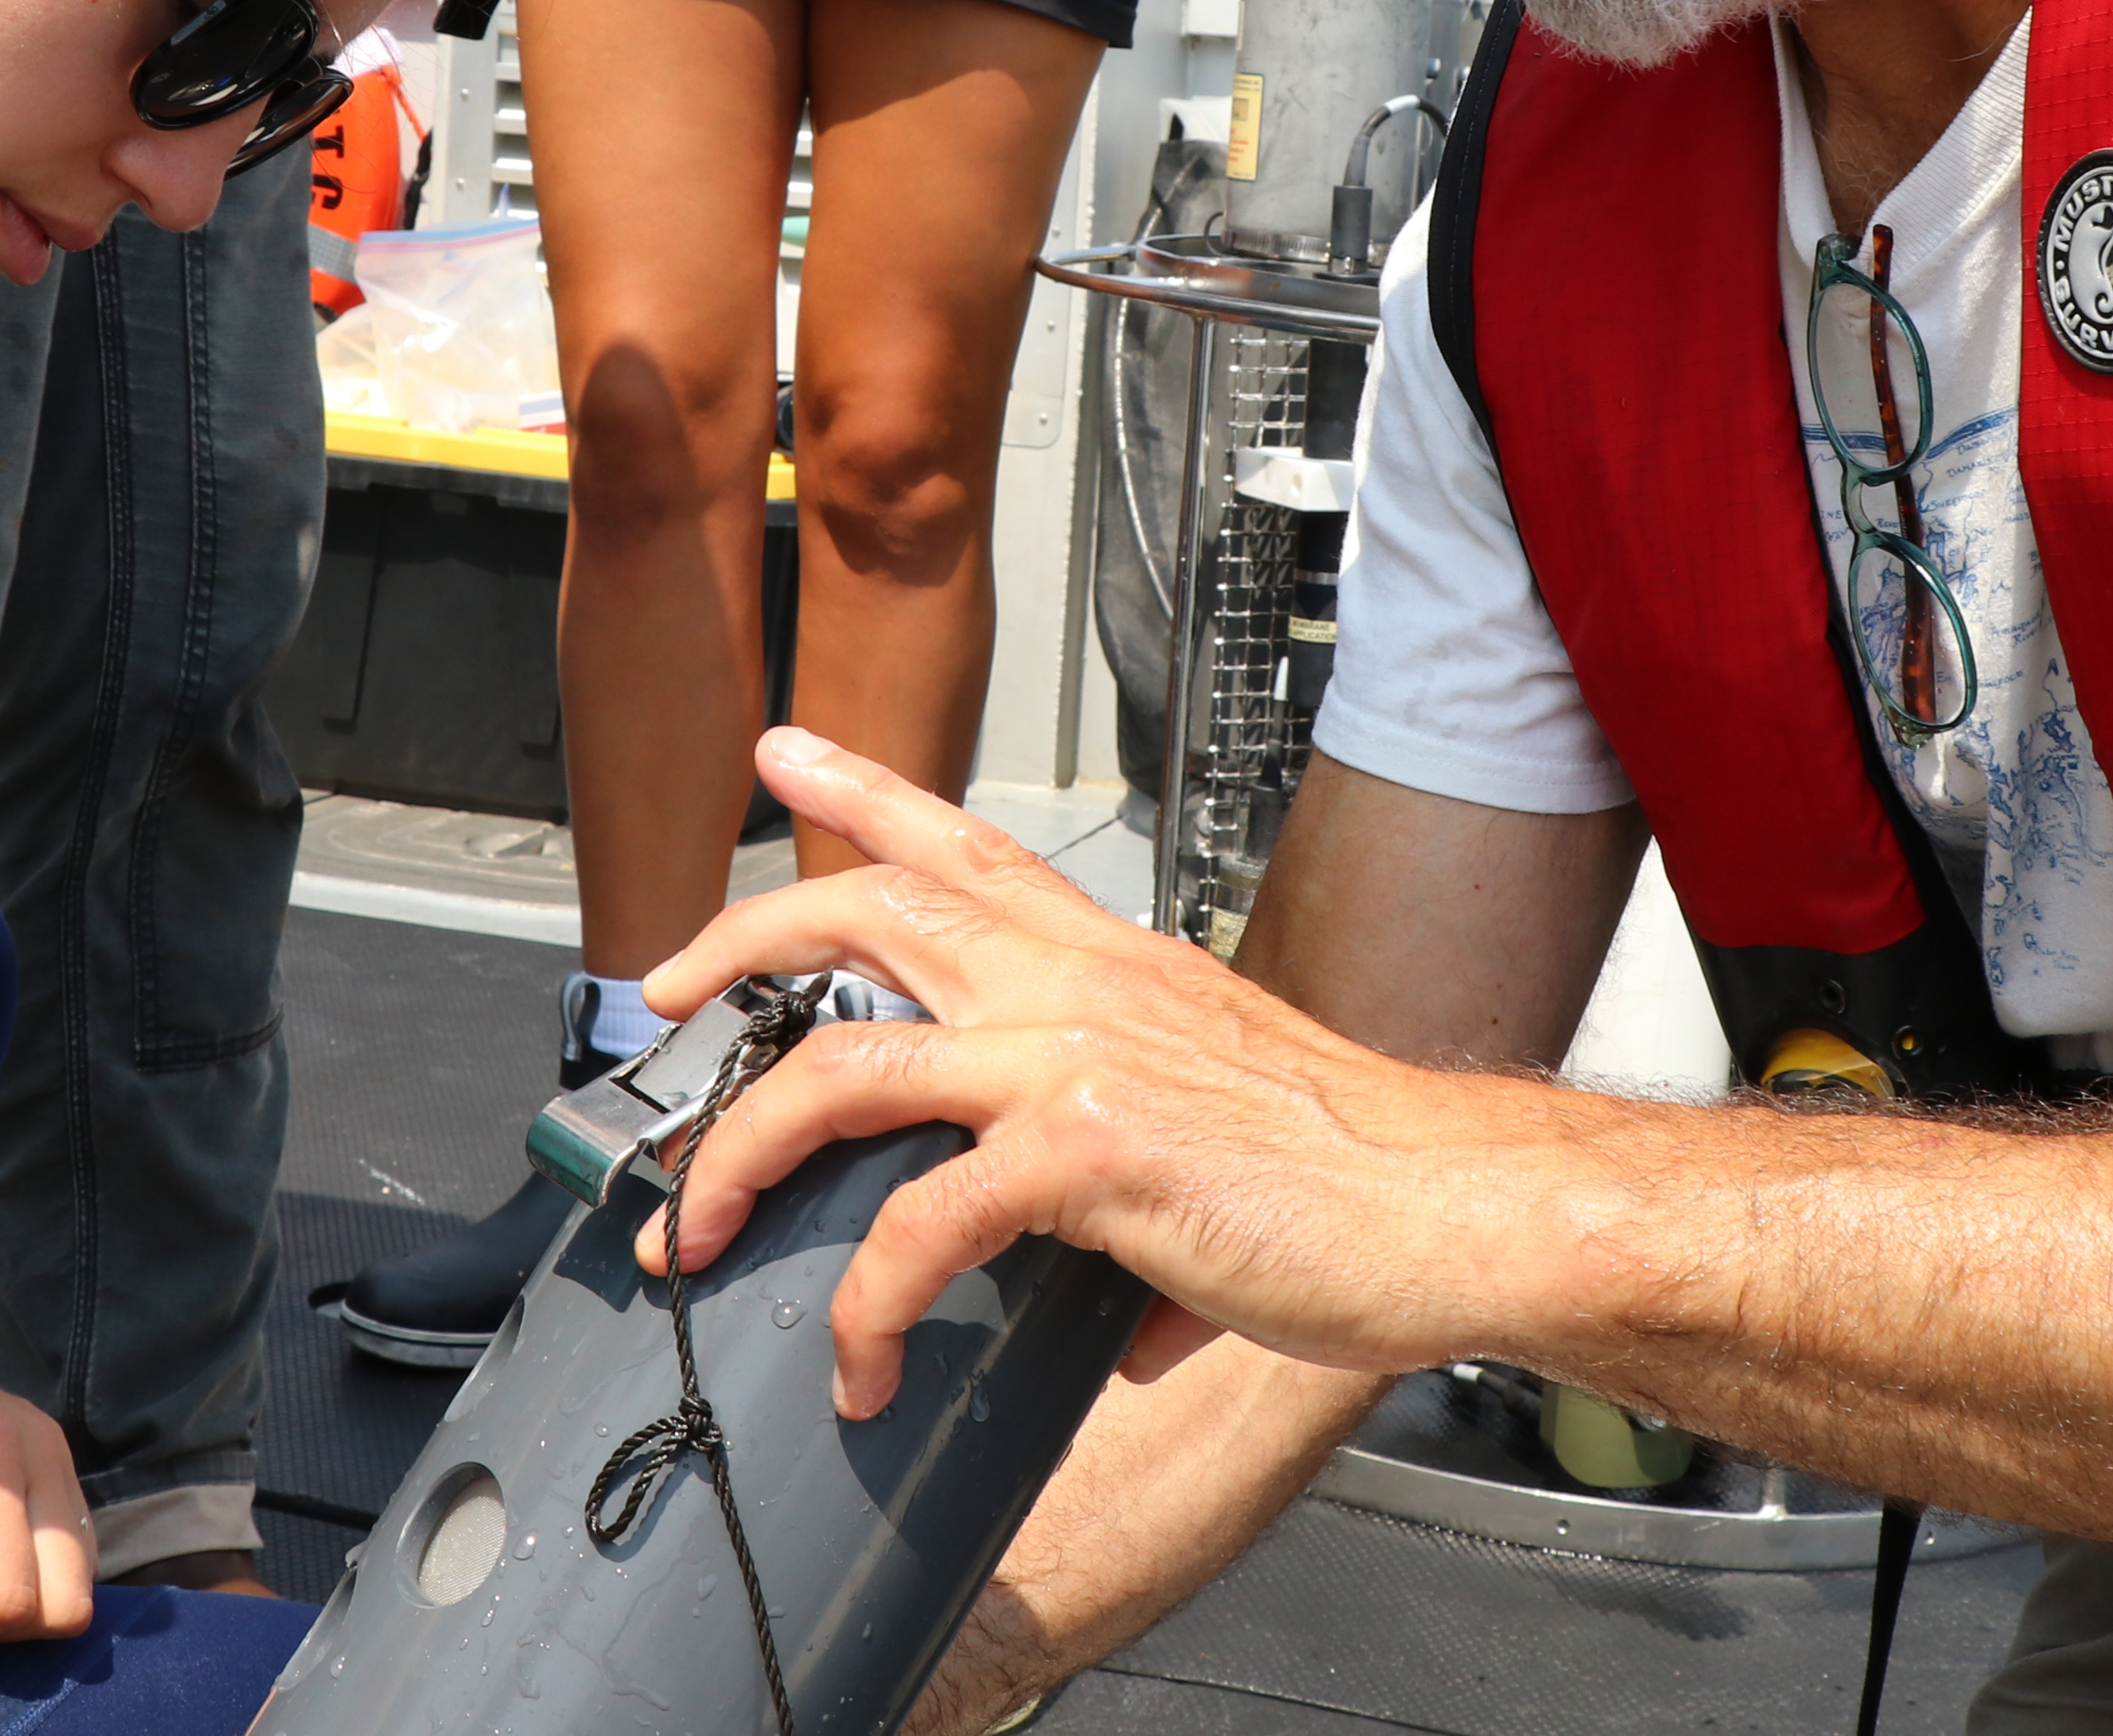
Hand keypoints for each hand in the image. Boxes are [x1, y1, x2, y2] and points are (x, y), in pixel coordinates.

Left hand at [641, 730, 1571, 1419]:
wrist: (1448, 1201)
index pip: (962, 840)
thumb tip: (1114, 1288)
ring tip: (698, 1216)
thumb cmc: (1349, 1162)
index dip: (862, 787)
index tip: (786, 750)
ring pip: (850, 1063)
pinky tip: (863, 1361)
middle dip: (744, 936)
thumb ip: (1127, 1166)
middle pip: (871, 909)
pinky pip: (923, 1224)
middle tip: (664, 983)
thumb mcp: (1212, 1108)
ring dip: (746, 1143)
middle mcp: (1077, 981)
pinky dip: (868, 1301)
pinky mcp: (1090, 1154)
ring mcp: (1074, 1056)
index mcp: (1105, 958)